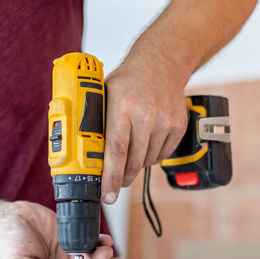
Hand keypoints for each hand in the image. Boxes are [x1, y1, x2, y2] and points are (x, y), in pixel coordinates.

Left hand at [101, 52, 188, 203]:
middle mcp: (145, 114)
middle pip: (133, 161)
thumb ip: (95, 120)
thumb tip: (81, 151)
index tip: (107, 195)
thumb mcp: (105, 93)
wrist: (162, 63)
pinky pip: (162, 155)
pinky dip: (152, 155)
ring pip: (147, 160)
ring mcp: (165, 120)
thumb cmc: (128, 80)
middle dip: (122, 178)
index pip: (115, 151)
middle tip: (114, 184)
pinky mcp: (178, 126)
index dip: (110, 177)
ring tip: (132, 147)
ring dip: (137, 163)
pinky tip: (147, 140)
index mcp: (122, 107)